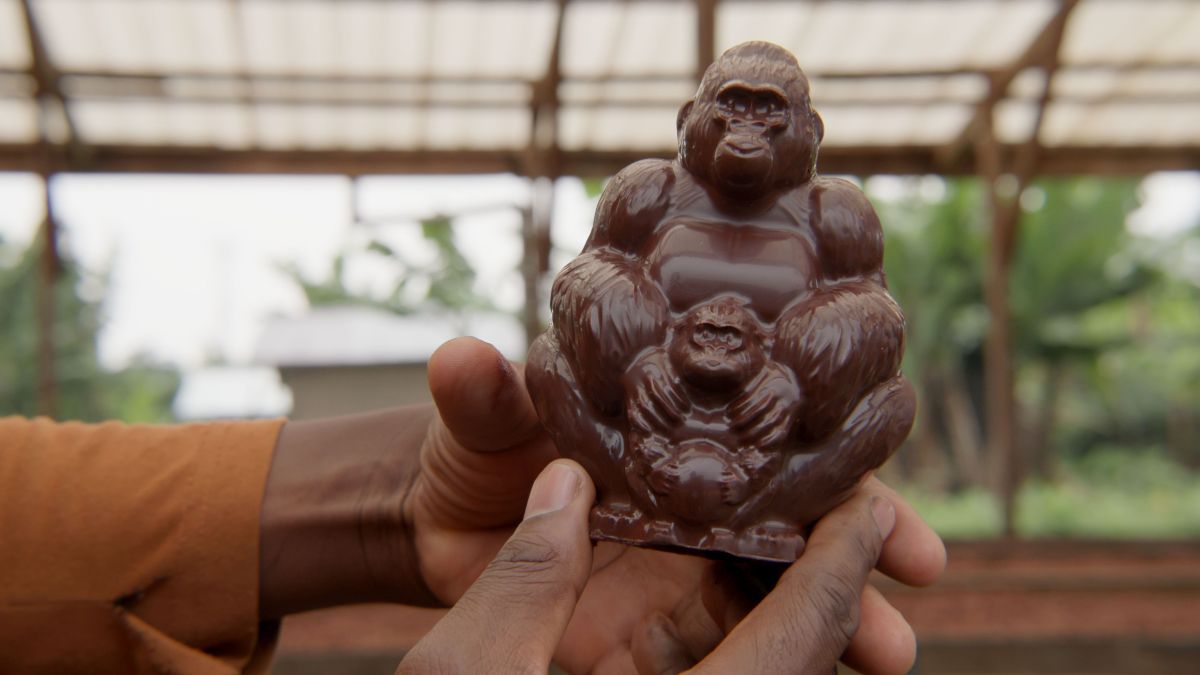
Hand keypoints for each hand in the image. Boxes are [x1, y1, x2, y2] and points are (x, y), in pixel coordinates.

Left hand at [408, 337, 944, 673]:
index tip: (888, 506)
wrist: (441, 523)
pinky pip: (721, 646)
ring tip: (890, 646)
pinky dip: (771, 654)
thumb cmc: (476, 454)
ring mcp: (678, 571)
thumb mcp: (482, 426)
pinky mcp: (654, 632)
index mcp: (673, 435)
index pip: (770, 447)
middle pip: (795, 520)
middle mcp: (693, 499)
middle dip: (861, 550)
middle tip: (922, 571)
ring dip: (836, 615)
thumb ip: (483, 401)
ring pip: (772, 590)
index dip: (831, 472)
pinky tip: (821, 666)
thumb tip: (460, 357)